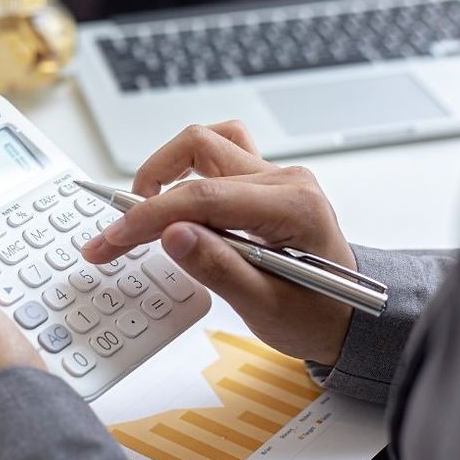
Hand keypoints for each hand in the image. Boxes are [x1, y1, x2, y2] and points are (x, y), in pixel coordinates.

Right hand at [81, 122, 355, 365]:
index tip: (114, 240)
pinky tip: (171, 201)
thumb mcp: (266, 307)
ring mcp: (273, 175)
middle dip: (146, 194)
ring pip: (205, 142)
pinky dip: (184, 172)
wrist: (346, 317)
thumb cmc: (315, 315)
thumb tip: (171, 234)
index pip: (204, 196)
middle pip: (199, 152)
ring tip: (142, 210)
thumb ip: (219, 269)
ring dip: (166, 169)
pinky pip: (215, 154)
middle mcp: (284, 179)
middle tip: (118, 235)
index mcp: (292, 206)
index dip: (150, 216)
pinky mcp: (260, 182)